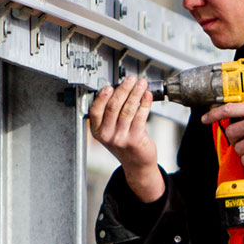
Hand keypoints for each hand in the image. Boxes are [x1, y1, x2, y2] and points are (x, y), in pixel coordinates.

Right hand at [88, 76, 163, 201]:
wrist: (136, 163)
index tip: (110, 86)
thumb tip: (119, 89)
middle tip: (130, 80)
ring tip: (141, 84)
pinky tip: (147, 96)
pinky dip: (144, 103)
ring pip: (128, 109)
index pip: (95, 110)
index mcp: (97, 131)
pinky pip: (140, 117)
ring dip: (135, 93)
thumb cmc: (124, 143)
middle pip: (113, 106)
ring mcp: (120, 138)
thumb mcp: (110, 130)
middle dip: (123, 89)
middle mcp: (107, 135)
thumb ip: (110, 114)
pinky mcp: (135, 140)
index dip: (103, 96)